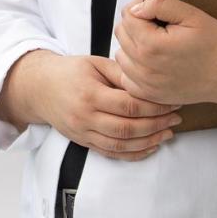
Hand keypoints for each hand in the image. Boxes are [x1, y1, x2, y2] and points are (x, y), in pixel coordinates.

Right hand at [3, 51, 181, 160]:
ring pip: (121, 145)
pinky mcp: (84, 142)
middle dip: (156, 125)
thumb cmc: (70, 71)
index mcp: (90, 94)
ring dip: (148, 142)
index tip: (171, 102)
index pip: (128, 105)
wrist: (40, 88)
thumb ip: (121, 73)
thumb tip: (149, 82)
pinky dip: (133, 154)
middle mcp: (86, 117)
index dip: (153, 106)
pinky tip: (150, 148)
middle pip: (127, 128)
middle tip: (176, 118)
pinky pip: (111, 153)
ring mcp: (84, 133)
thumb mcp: (95, 63)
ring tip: (168, 134)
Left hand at [114, 0, 216, 105]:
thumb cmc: (214, 44)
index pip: (127, 16)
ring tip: (156, 42)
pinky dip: (133, 67)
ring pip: (121, 55)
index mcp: (151, 45)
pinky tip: (151, 61)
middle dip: (136, 24)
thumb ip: (160, 4)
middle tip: (158, 25)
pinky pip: (126, 76)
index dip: (140, 6)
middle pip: (121, 33)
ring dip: (132, 45)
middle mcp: (143, 67)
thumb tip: (137, 7)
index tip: (156, 10)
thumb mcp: (191, 15)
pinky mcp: (149, 95)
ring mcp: (145, 84)